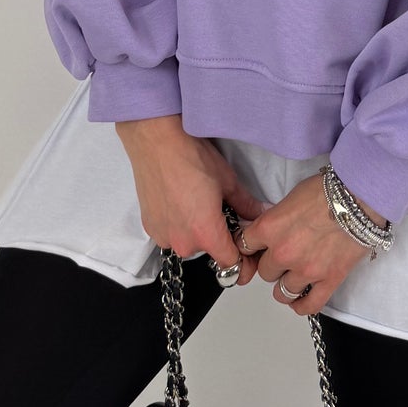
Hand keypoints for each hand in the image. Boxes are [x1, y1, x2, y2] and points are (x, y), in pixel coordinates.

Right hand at [115, 114, 268, 278]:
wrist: (156, 141)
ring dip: (196, 230)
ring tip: (196, 201)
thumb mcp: (228, 180)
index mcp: (206, 234)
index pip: (230, 264)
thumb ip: (246, 205)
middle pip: (209, 250)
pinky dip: (178, 223)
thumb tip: (259, 215)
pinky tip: (178, 200)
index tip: (248, 255)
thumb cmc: (192, 157)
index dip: (244, 261)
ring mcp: (163, 237)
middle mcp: (183, 243)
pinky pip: (171, 233)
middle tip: (219, 209)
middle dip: (218, 236)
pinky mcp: (149, 228)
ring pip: (189, 242)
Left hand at [237, 170, 388, 315]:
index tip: (253, 249)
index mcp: (270, 228)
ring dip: (285, 286)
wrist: (360, 197)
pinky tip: (301, 299)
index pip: (244, 246)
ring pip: (282, 292)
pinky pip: (309, 305)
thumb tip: (270, 230)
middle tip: (283, 256)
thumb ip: (276, 220)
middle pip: (265, 271)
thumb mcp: (291, 198)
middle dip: (272, 264)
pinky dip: (302, 305)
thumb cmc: (328, 191)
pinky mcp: (329, 280)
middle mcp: (283, 252)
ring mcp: (306, 270)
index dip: (249, 247)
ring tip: (292, 278)